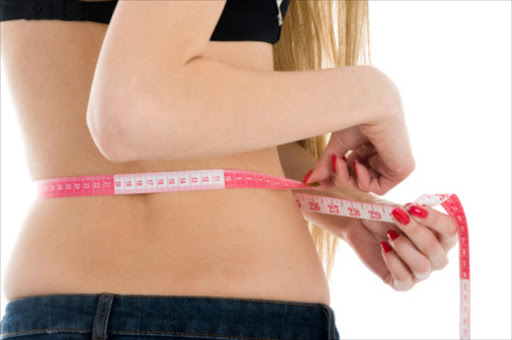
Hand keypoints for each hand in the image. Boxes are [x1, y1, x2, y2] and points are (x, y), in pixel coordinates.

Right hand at [303, 99, 414, 195]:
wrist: (368, 106)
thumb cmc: (355, 117)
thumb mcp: (337, 145)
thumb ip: (326, 165)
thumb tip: (309, 181)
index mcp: (372, 147)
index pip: (355, 170)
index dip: (338, 176)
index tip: (321, 182)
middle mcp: (385, 155)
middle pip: (359, 180)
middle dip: (341, 176)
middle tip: (332, 164)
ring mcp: (395, 164)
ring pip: (366, 185)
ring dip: (348, 178)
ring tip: (341, 161)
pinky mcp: (402, 170)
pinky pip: (379, 188)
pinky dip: (363, 180)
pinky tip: (357, 164)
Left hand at [336, 203, 457, 290]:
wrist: (360, 223)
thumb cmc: (385, 215)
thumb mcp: (399, 209)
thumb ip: (412, 211)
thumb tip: (418, 210)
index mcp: (442, 236)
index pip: (451, 230)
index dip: (435, 219)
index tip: (413, 208)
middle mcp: (436, 256)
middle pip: (436, 250)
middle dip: (414, 231)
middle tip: (396, 216)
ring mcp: (420, 271)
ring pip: (422, 266)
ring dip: (404, 247)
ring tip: (389, 234)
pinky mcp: (402, 282)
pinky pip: (404, 279)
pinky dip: (392, 261)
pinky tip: (383, 247)